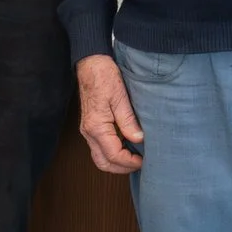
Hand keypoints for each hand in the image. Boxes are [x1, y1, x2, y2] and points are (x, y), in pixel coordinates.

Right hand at [76, 56, 144, 173]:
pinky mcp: (90, 126)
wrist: (91, 64)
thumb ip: (128, 121)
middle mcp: (89, 132)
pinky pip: (99, 147)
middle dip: (121, 168)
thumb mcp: (120, 97)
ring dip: (116, 162)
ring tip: (134, 157)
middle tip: (140, 164)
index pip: (113, 155)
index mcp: (96, 127)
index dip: (129, 162)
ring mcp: (88, 130)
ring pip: (100, 157)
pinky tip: (126, 147)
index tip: (144, 161)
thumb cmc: (104, 76)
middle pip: (103, 163)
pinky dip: (112, 153)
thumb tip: (138, 139)